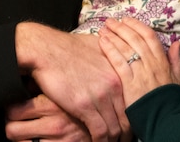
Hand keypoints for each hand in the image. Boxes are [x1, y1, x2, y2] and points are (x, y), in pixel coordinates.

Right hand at [16, 24, 128, 141]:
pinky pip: (100, 132)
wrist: (46, 49)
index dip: (131, 117)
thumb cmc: (67, 47)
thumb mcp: (97, 48)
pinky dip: (99, 141)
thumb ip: (110, 59)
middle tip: (121, 140)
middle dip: (125, 133)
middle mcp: (115, 85)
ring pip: (115, 128)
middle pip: (128, 118)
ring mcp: (101, 96)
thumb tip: (114, 62)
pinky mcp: (85, 106)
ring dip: (112, 140)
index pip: (133, 102)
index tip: (127, 126)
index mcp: (119, 72)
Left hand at [98, 17, 179, 106]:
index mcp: (162, 60)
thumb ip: (175, 59)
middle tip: (110, 21)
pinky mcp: (130, 83)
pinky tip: (102, 42)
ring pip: (126, 48)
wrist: (164, 119)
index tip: (126, 20)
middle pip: (135, 39)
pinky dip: (110, 50)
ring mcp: (140, 72)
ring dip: (113, 36)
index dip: (136, 25)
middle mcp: (151, 63)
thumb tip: (177, 42)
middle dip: (121, 27)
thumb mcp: (177, 78)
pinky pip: (119, 62)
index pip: (149, 36)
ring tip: (103, 29)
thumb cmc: (169, 99)